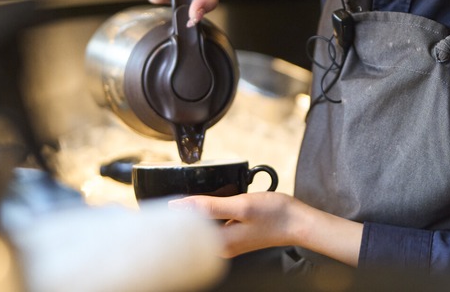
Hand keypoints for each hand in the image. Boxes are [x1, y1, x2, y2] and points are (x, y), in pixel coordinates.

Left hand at [169, 192, 362, 266]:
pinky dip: (204, 215)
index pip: (183, 235)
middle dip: (174, 219)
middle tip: (158, 203)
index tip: (151, 209)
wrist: (298, 221)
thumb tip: (179, 207)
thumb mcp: (241, 205)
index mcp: (219, 244)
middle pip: (189, 234)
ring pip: (199, 229)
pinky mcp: (233, 235)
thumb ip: (209, 206)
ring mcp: (227, 242)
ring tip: (176, 202)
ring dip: (190, 216)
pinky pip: (211, 226)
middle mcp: (220, 247)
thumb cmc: (275, 214)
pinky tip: (204, 204)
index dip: (167, 222)